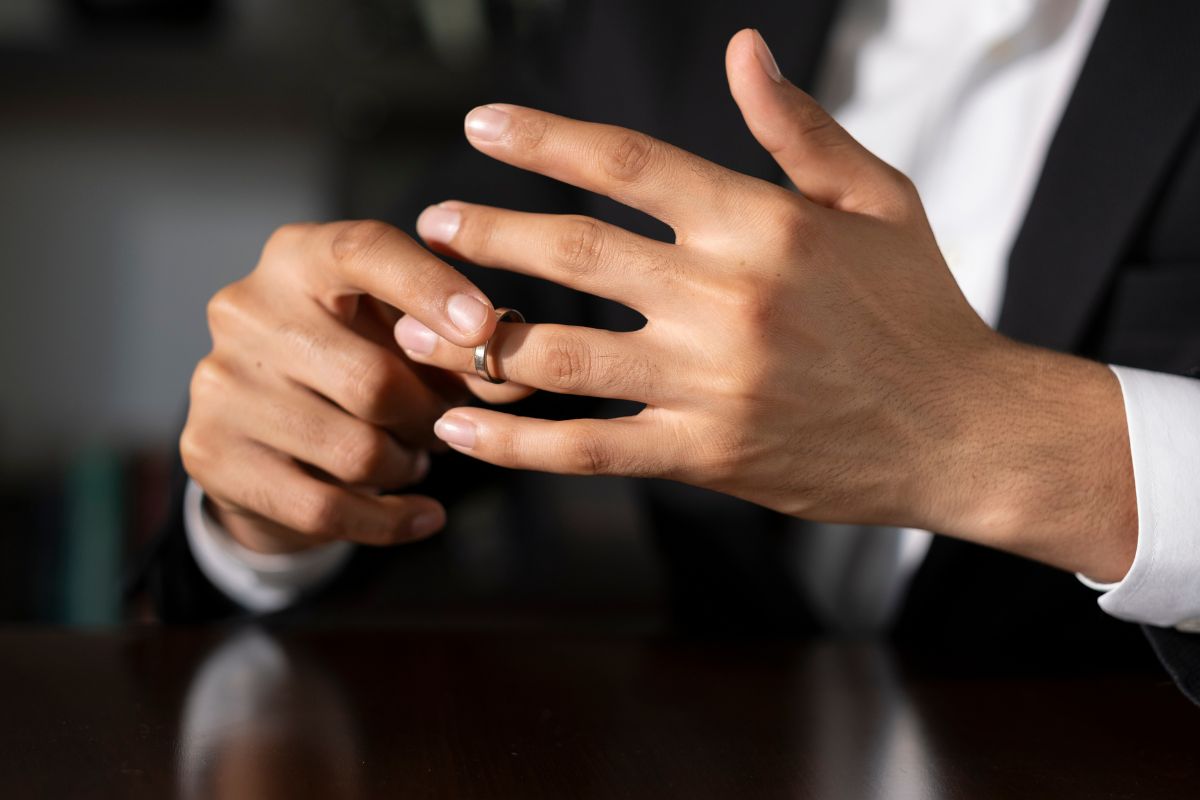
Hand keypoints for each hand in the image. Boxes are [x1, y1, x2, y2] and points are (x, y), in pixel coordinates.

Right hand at [181, 220, 503, 553]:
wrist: (264, 438)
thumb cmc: (354, 368)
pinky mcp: (211, 453)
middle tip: (443, 427)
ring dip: (405, 464)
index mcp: (297, 256)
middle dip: (428, 415)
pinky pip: (327, 506)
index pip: (365, 251)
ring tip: (412, 456)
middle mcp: (246, 309)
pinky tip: (421, 515)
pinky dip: (390, 519)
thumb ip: (465, 352)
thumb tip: (521, 378)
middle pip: (374, 378)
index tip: (485, 325)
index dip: (430, 287)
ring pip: (355, 450)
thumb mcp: (406, 342)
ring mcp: (219, 383)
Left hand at [396, 30, 1136, 580]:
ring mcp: (710, 383)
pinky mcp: (705, 455)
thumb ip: (798, 127)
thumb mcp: (878, 200)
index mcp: (761, 223)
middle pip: (575, 252)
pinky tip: (462, 430)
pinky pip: (589, 450)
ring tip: (424, 320)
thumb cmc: (922, 310)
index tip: (483, 128)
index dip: (544, 139)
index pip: (626, 164)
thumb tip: (742, 49)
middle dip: (490, 232)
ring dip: (481, 333)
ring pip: (564, 354)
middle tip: (434, 222)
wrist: (965, 431)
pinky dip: (517, 443)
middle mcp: (725, 298)